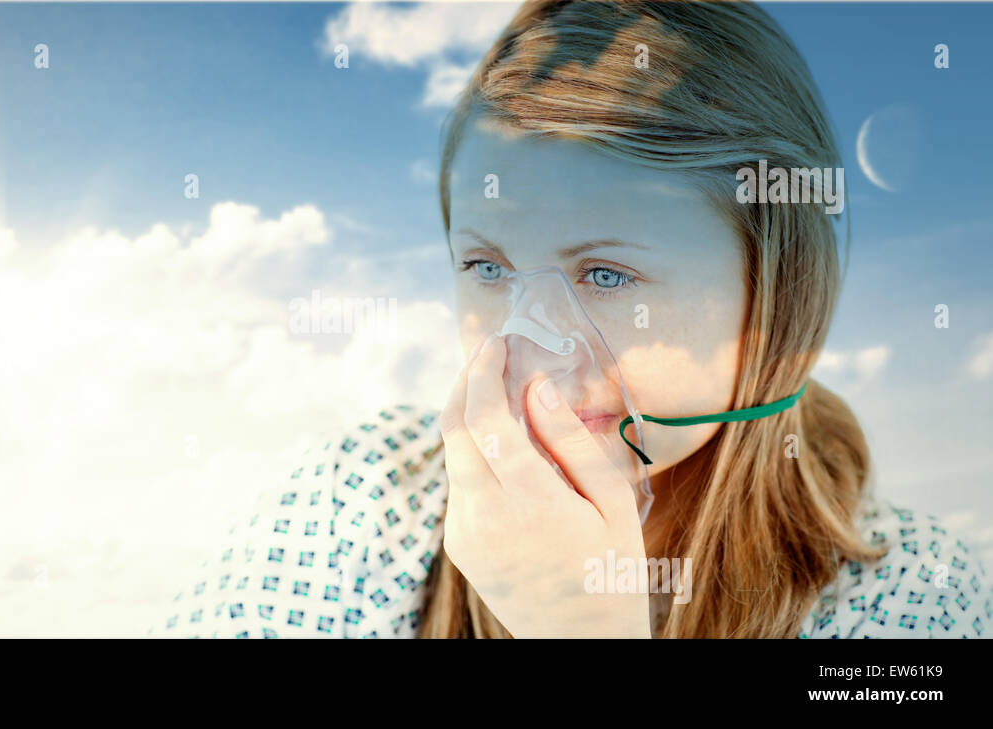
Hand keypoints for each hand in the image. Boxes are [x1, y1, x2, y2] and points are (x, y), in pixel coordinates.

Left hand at [438, 335, 651, 637]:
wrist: (581, 640)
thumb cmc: (611, 568)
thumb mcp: (612, 502)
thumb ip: (571, 441)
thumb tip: (535, 386)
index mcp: (529, 502)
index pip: (484, 419)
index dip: (483, 372)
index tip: (495, 343)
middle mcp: (484, 516)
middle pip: (452, 428)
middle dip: (465, 382)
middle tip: (489, 355)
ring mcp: (463, 532)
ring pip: (451, 455)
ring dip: (467, 417)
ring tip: (499, 393)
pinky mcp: (456, 544)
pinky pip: (458, 483)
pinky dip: (472, 453)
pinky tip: (502, 446)